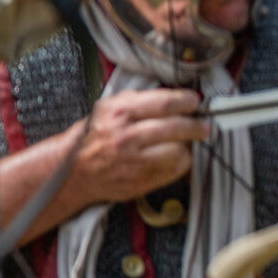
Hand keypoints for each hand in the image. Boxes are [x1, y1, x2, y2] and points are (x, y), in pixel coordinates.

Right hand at [72, 89, 205, 202]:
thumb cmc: (96, 136)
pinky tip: (175, 157)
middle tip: (203, 125)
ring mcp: (134, 161)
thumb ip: (139, 100)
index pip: (165, 103)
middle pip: (176, 127)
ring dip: (187, 145)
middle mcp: (126, 136)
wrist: (73, 171)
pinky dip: (181, 162)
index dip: (186, 101)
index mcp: (119, 113)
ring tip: (186, 142)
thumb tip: (176, 97)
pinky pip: (175, 170)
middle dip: (196, 125)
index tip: (194, 102)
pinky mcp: (141, 180)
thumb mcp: (109, 108)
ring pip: (179, 150)